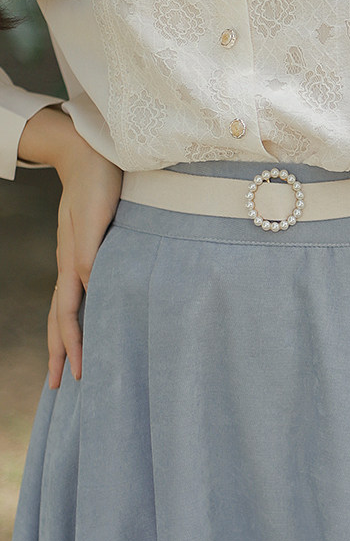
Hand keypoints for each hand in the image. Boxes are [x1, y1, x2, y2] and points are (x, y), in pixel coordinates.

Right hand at [19, 109, 123, 387]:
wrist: (91, 154)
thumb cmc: (99, 184)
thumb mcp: (96, 219)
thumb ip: (91, 254)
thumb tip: (87, 287)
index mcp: (72, 265)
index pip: (67, 316)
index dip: (72, 347)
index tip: (79, 375)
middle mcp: (70, 267)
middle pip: (58, 320)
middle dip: (59, 354)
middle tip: (60, 387)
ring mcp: (76, 261)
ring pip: (65, 309)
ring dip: (65, 339)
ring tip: (68, 364)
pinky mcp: (88, 253)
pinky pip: (79, 295)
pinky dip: (78, 316)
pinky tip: (88, 322)